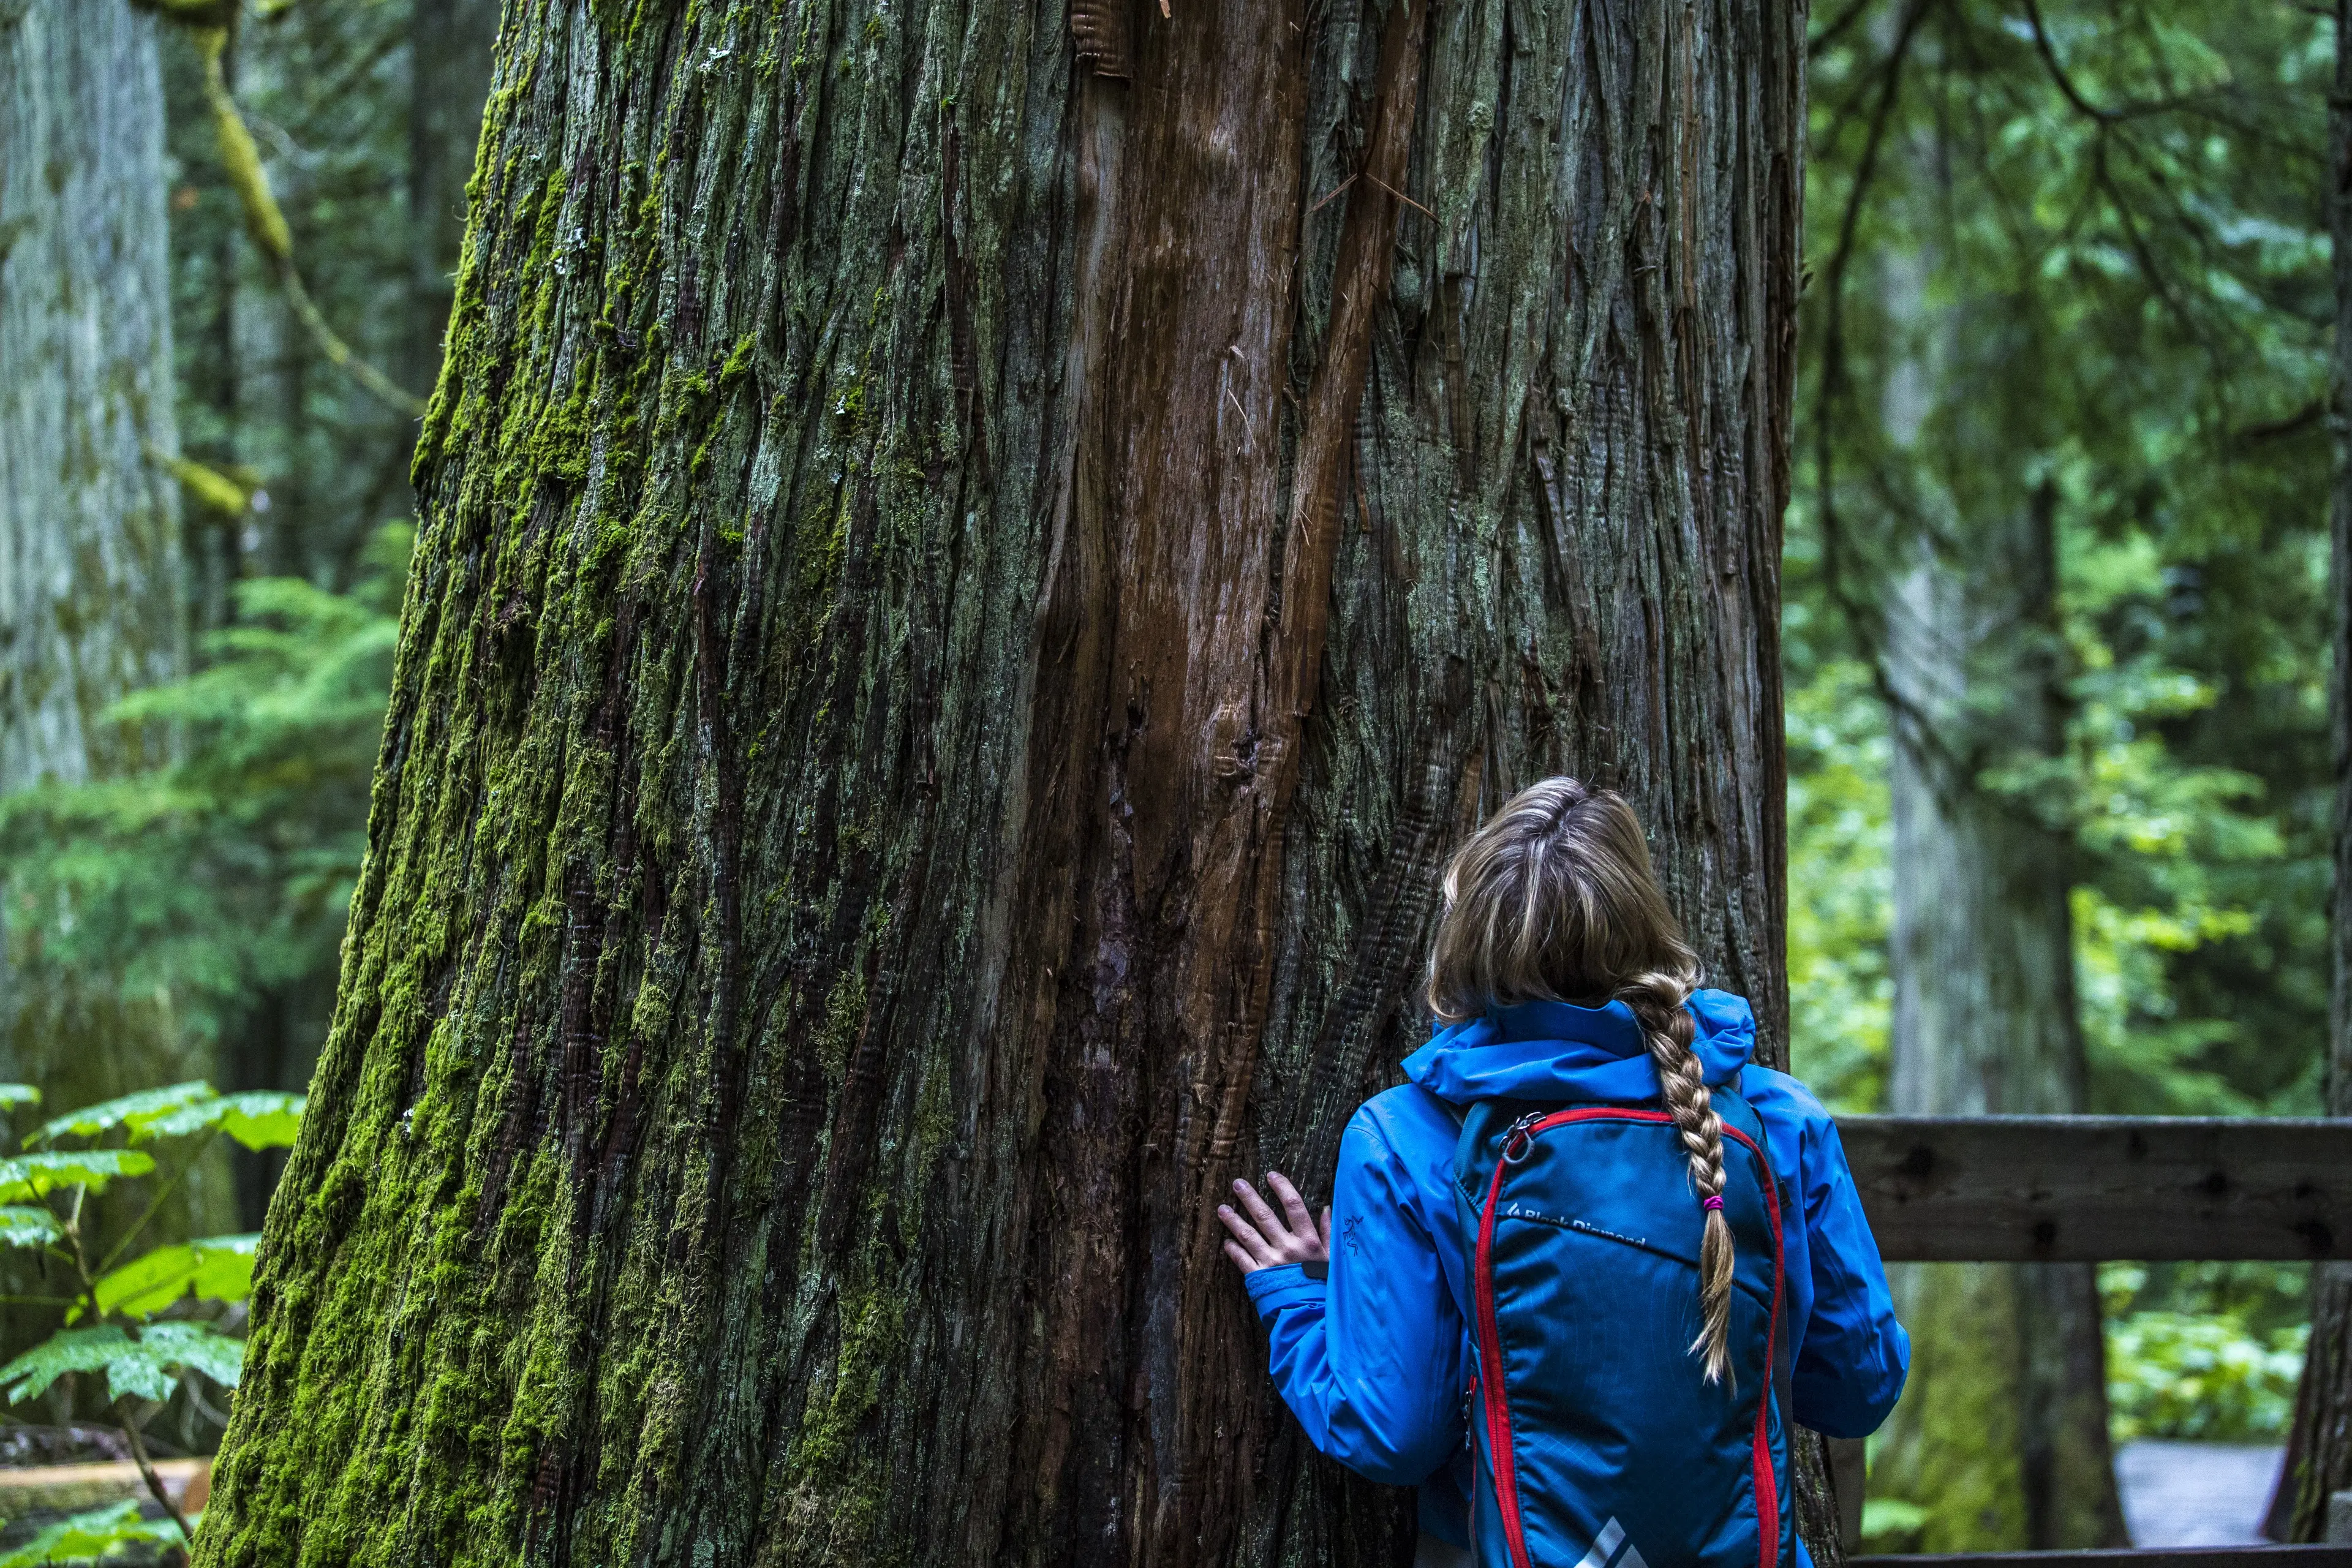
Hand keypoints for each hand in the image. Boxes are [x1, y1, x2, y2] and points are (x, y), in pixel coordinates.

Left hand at [1216, 1170, 1330, 1275]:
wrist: (1312, 1316)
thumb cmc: (1325, 1286)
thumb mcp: (1333, 1258)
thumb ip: (1329, 1233)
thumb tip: (1328, 1209)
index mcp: (1307, 1240)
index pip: (1294, 1205)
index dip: (1282, 1187)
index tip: (1271, 1175)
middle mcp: (1287, 1248)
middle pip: (1265, 1216)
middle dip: (1249, 1198)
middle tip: (1237, 1183)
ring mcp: (1271, 1262)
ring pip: (1248, 1235)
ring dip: (1234, 1221)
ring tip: (1222, 1208)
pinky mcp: (1259, 1278)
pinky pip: (1242, 1260)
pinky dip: (1233, 1250)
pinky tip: (1226, 1242)